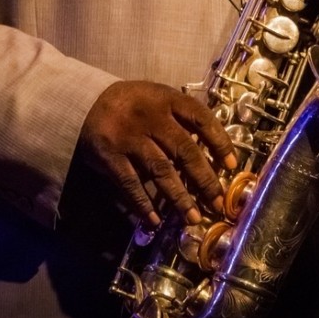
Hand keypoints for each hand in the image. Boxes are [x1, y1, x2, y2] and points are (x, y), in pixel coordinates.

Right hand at [76, 80, 236, 227]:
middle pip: (185, 149)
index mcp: (167, 99)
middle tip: (218, 201)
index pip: (201, 118)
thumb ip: (181, 116)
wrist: (86, 101)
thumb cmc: (133, 103)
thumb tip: (213, 148)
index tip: (232, 165)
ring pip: (161, 170)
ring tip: (193, 218)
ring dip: (179, 197)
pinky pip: (130, 183)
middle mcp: (151, 117)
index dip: (219, 141)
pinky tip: (155, 220)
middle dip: (204, 178)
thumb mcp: (158, 96)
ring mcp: (129, 136)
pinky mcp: (110, 154)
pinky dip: (143, 203)